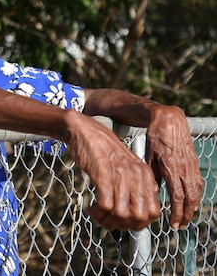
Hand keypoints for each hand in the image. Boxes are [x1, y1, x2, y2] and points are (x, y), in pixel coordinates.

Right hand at [66, 113, 160, 230]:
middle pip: (139, 217)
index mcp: (145, 176)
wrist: (85, 131)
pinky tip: (90, 209)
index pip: (154, 212)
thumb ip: (137, 185)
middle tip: (109, 221)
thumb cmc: (102, 151)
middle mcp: (136, 177)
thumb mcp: (127, 166)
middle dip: (123, 225)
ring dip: (107, 221)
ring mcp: (120, 176)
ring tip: (97, 216)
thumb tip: (141, 210)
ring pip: (121, 214)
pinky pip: (105, 205)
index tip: (124, 222)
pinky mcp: (103, 175)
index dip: (140, 223)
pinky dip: (97, 213)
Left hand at [146, 104, 203, 228]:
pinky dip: (196, 195)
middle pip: (190, 198)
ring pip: (197, 192)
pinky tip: (192, 201)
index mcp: (172, 168)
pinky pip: (198, 183)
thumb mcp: (148, 156)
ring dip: (193, 207)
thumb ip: (152, 175)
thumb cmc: (155, 137)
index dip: (177, 212)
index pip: (178, 197)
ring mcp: (191, 166)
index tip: (173, 223)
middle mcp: (185, 169)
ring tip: (187, 217)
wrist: (170, 121)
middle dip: (187, 214)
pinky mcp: (194, 163)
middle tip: (181, 225)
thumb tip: (153, 193)